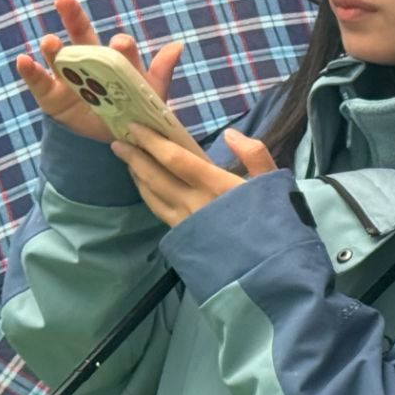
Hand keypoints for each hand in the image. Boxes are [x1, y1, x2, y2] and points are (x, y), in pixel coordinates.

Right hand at [15, 0, 181, 144]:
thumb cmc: (135, 109)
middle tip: (64, 0)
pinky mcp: (52, 96)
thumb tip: (177, 45)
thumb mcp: (151, 92)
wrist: (114, 138)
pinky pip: (39, 82)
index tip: (120, 46)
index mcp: (116, 59)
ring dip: (53, 47)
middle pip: (81, 34)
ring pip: (59, 56)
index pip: (119, 45)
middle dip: (73, 17)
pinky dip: (30, 71)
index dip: (121, 46)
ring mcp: (68, 76)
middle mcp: (90, 61)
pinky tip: (23, 61)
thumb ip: (161, 71)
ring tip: (49, 41)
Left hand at [112, 127, 277, 227]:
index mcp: (216, 185)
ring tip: (128, 162)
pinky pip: (158, 211)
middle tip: (118, 141)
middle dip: (134, 157)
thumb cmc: (276, 222)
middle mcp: (194, 202)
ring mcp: (186, 222)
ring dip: (137, 176)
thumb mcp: (274, 182)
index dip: (152, 142)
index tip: (135, 126)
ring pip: (152, 195)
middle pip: (155, 176)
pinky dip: (147, 195)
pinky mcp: (185, 237)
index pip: (175, 159)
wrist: (272, 268)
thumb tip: (230, 134)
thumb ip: (254, 154)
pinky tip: (145, 189)